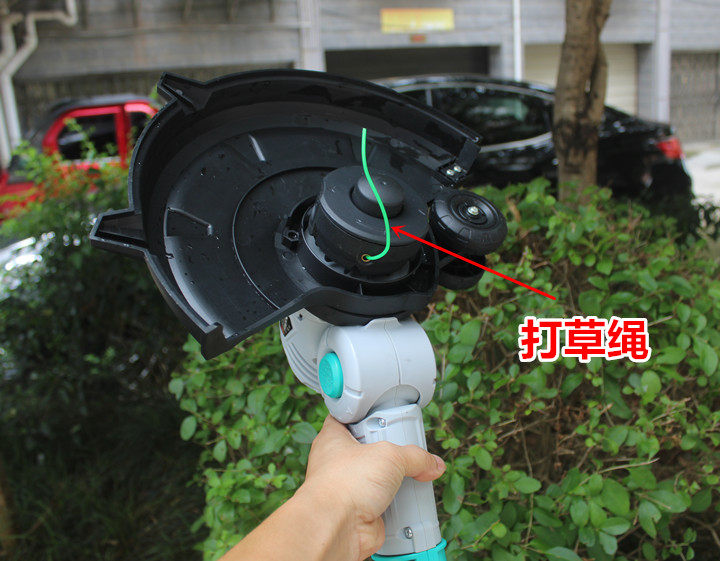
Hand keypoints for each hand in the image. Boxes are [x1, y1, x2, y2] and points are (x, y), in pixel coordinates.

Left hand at [297, 415, 445, 560]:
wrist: (337, 528)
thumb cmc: (344, 485)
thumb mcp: (389, 456)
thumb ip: (414, 456)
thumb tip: (432, 463)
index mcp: (333, 440)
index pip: (346, 419)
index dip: (364, 416)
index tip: (383, 416)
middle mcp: (338, 464)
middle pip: (367, 450)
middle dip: (387, 452)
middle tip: (405, 448)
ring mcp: (348, 489)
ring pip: (376, 479)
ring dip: (394, 481)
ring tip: (412, 474)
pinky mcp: (360, 511)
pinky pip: (383, 504)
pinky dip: (397, 505)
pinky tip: (410, 501)